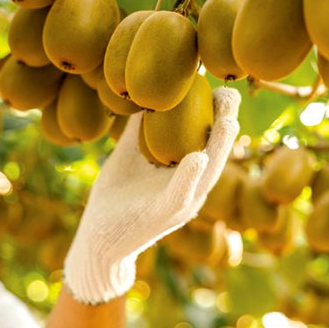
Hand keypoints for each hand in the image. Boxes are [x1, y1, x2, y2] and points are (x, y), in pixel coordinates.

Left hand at [64, 87, 240, 303]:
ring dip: (220, 147)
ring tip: (229, 121)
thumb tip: (142, 94)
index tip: (221, 88)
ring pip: (208, 175)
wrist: (97, 239)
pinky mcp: (163, 216)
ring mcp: (181, 204)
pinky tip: (198, 156)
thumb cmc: (115, 196)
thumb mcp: (128, 155)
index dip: (220, 116)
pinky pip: (180, 195)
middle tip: (231, 94)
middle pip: (218, 154)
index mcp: (188, 175)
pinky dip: (189, 176)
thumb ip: (138, 129)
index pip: (211, 141)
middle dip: (227, 124)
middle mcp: (192, 189)